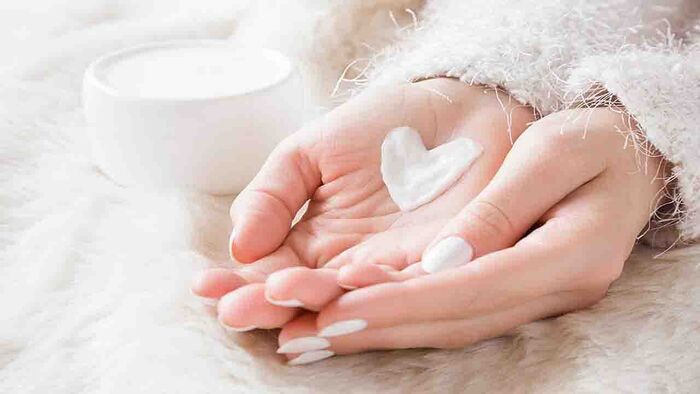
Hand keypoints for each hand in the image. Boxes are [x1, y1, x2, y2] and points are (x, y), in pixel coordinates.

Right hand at [191, 78, 533, 329]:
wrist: (456, 108)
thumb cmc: (382, 126)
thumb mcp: (311, 151)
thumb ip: (272, 194)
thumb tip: (239, 247)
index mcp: (315, 239)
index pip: (269, 272)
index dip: (238, 282)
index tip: (206, 286)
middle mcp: (350, 264)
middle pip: (304, 297)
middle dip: (267, 305)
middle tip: (235, 310)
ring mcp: (394, 268)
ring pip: (352, 300)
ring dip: (315, 301)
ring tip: (280, 296)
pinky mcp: (443, 262)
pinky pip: (411, 282)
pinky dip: (381, 287)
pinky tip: (347, 282)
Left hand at [278, 108, 664, 362]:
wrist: (633, 161)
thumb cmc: (596, 146)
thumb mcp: (555, 153)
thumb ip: (504, 206)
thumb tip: (447, 258)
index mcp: (568, 255)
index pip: (470, 289)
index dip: (401, 303)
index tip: (338, 309)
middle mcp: (550, 291)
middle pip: (451, 321)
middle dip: (375, 329)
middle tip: (305, 334)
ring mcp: (533, 299)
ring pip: (446, 327)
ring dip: (380, 333)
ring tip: (313, 334)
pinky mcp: (513, 294)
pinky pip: (452, 315)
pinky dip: (402, 319)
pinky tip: (355, 316)